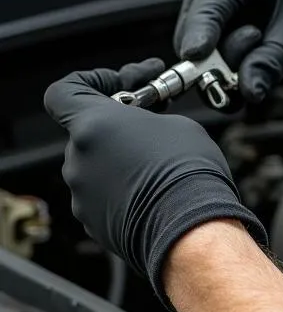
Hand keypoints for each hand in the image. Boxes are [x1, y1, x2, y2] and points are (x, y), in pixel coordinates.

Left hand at [44, 60, 266, 306]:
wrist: (190, 228)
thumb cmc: (187, 173)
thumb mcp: (179, 125)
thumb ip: (147, 121)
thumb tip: (144, 128)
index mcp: (94, 125)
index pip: (64, 92)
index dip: (89, 83)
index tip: (117, 86)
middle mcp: (78, 159)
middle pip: (87, 133)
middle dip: (117, 128)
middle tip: (152, 128)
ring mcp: (82, 193)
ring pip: (95, 166)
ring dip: (121, 161)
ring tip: (158, 167)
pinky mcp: (92, 222)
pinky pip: (102, 196)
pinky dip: (123, 191)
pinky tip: (153, 193)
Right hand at [173, 0, 282, 101]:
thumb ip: (275, 57)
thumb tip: (249, 94)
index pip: (201, 16)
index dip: (199, 43)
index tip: (200, 67)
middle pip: (195, 43)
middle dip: (224, 62)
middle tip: (263, 47)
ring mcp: (210, 3)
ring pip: (205, 52)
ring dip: (233, 62)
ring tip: (267, 38)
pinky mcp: (220, 17)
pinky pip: (219, 49)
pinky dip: (238, 57)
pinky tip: (263, 43)